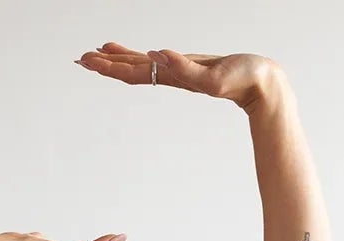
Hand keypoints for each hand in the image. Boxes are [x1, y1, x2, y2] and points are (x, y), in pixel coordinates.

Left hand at [75, 42, 281, 109]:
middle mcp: (172, 74)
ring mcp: (179, 71)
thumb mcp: (213, 76)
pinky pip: (158, 59)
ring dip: (118, 59)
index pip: (134, 72)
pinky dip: (141, 54)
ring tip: (96, 54)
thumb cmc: (243, 80)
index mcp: (174, 77)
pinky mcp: (189, 65)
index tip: (88, 62)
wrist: (263, 85)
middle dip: (105, 64)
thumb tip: (157, 55)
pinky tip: (135, 51)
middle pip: (131, 69)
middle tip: (80, 58)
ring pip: (142, 65)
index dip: (110, 67)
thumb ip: (184, 68)